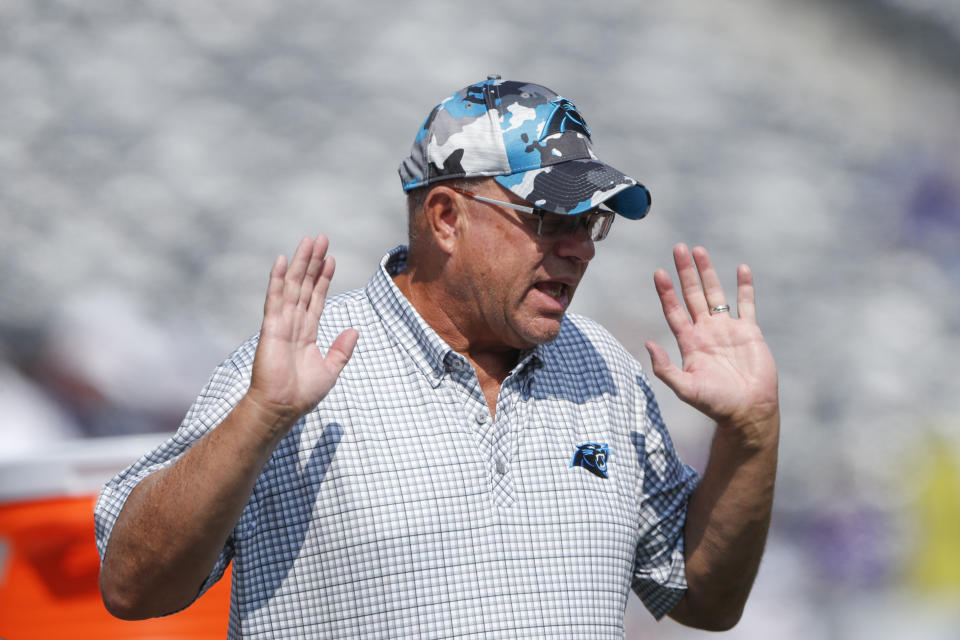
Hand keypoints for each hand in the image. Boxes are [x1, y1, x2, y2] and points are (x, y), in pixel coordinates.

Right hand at [246, 235, 357, 426]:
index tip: (331, 259)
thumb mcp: (331, 370)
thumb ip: (342, 350)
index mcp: (307, 332)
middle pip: (305, 285)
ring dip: (301, 263)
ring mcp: (281, 323)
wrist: (282, 407)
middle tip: (320, 238)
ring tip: (309, 241)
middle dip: (313, 262)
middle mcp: (294, 323)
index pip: (317, 298)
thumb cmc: (302, 393)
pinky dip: (278, 279)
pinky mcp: (271, 327)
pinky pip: (275, 298)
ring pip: (293, 286)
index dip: (324, 278)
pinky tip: (282, 260)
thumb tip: (354, 330)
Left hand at [645, 244, 777, 433]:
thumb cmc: (715, 403)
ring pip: (716, 294)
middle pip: (692, 295)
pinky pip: (747, 304)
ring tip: (699, 251)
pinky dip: (744, 287)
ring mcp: (727, 329)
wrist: (747, 410)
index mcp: (689, 342)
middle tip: (678, 249)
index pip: (674, 310)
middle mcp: (706, 331)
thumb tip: (647, 344)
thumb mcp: (685, 388)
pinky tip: (741, 268)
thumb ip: (665, 368)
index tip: (659, 272)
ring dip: (708, 273)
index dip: (666, 292)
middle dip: (685, 272)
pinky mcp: (749, 332)